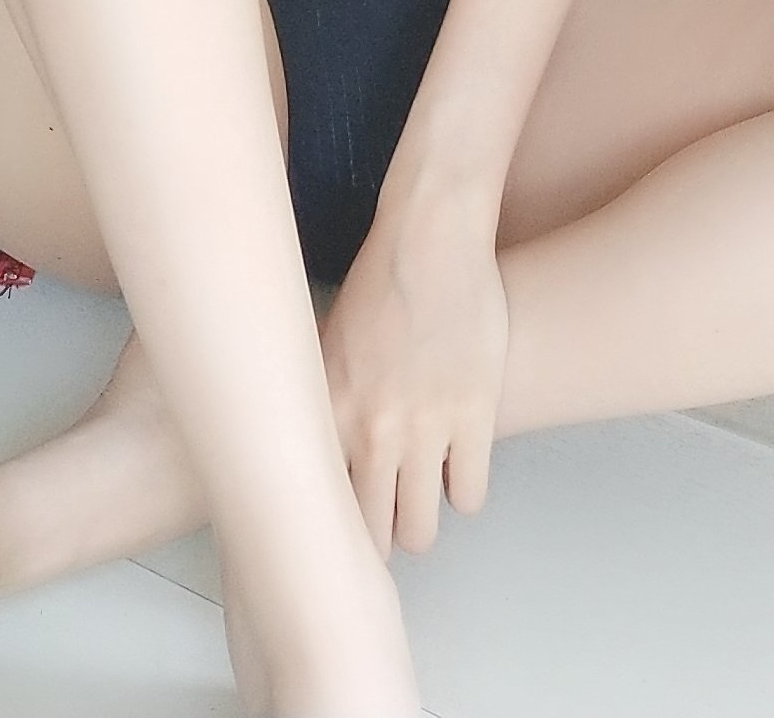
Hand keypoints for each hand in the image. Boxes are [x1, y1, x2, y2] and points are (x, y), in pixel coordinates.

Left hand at [319, 194, 508, 558]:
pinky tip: (454, 462)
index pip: (318, 507)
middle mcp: (371, 429)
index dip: (327, 527)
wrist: (431, 237)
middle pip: (370, 535)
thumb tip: (298, 446)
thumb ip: (318, 403)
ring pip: (421, 529)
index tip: (330, 530)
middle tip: (381, 515)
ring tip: (419, 494)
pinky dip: (462, 488)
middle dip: (376, 534)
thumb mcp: (324, 343)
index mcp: (326, 412)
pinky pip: (469, 496)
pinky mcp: (475, 416)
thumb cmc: (376, 285)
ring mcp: (425, 427)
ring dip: (420, 518)